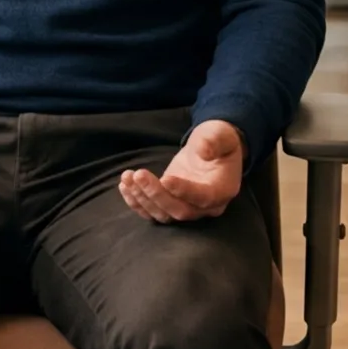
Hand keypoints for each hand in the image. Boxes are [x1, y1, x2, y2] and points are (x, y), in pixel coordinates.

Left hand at [120, 119, 242, 222]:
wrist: (212, 147)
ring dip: (142, 198)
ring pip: (163, 214)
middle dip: (157, 195)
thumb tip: (203, 151)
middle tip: (140, 174)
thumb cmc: (218, 139)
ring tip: (127, 177)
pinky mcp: (170, 204)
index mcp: (222, 189)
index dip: (184, 191)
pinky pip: (152, 211)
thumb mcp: (219, 134)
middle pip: (180, 211)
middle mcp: (206, 206)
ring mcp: (188, 207)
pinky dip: (137, 202)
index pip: (203, 197)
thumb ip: (214, 141)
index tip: (165, 179)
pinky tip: (124, 186)